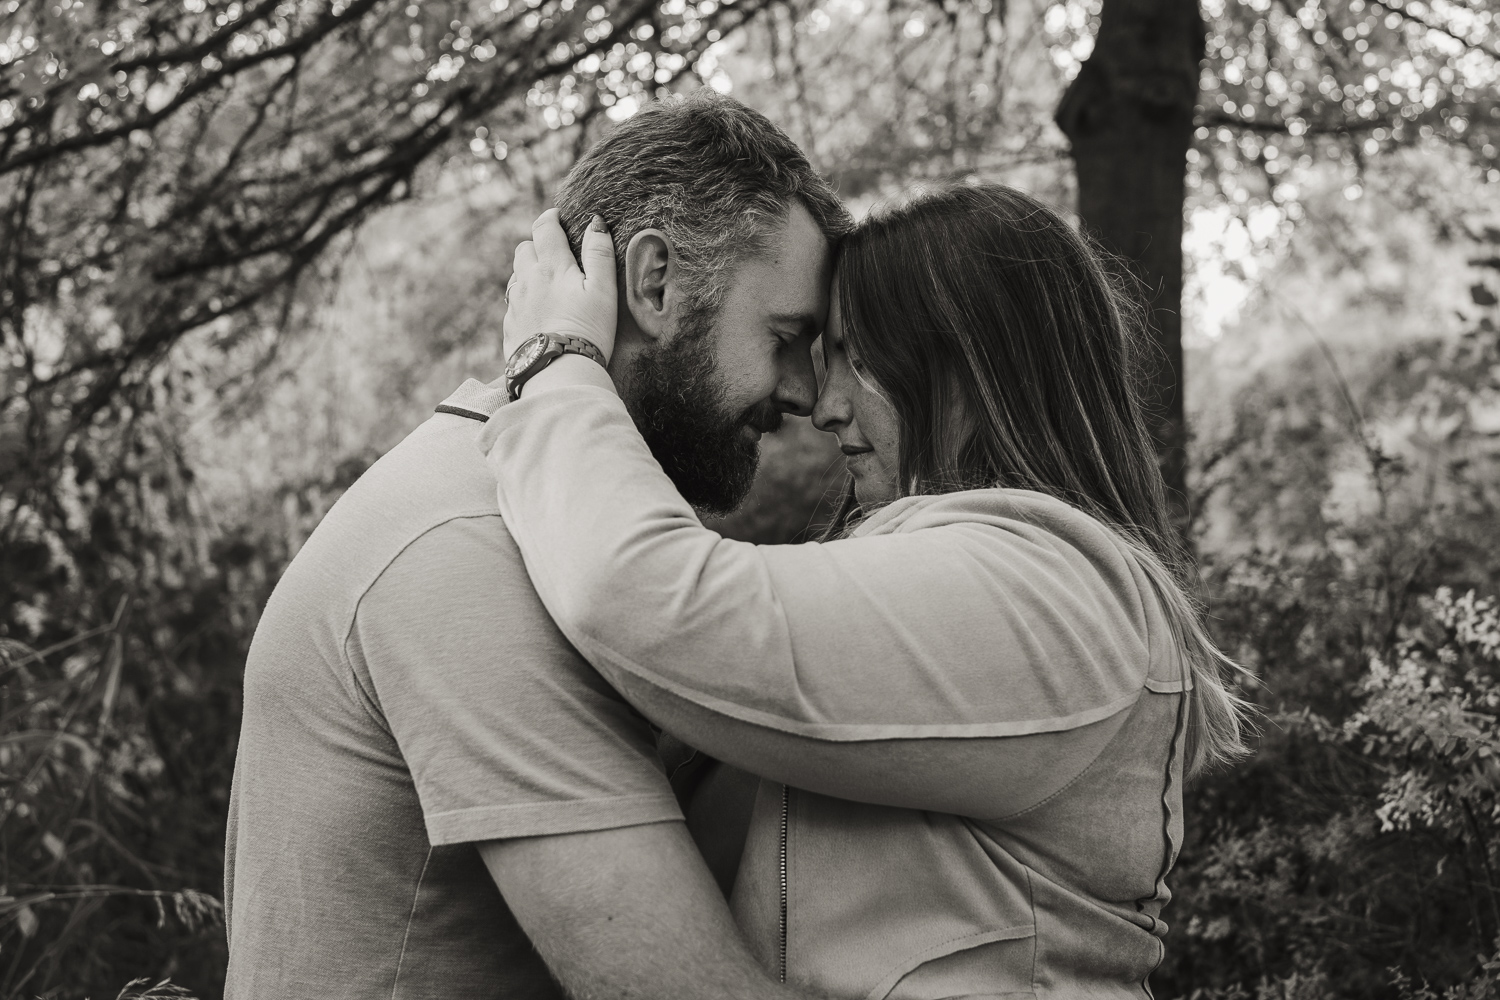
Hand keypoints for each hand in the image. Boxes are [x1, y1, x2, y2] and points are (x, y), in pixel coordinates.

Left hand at [503, 208, 617, 362]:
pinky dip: (524, 300)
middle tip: (555, 255)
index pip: (544, 228)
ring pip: (516, 276)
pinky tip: (540, 314)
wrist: (559, 372)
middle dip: (537, 245)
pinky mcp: (510, 327)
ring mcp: (515, 304)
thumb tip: (596, 223)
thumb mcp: (603, 290)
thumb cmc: (588, 331)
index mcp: (551, 267)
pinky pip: (513, 304)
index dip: (550, 218)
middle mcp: (527, 281)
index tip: (558, 217)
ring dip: (529, 272)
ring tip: (548, 285)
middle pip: (524, 249)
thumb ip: (599, 254)